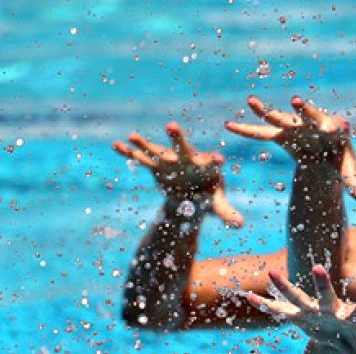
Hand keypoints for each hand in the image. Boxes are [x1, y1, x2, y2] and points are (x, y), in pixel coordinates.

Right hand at [113, 123, 244, 227]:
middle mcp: (188, 159)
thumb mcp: (216, 205)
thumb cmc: (207, 196)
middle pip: (183, 147)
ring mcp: (170, 161)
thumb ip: (226, 212)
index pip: (212, 162)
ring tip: (133, 136)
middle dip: (177, 138)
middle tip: (171, 126)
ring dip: (145, 144)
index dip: (214, 161)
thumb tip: (239, 225)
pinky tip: (116, 145)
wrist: (190, 194)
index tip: (218, 158)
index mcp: (207, 166)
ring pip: (157, 150)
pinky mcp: (156, 166)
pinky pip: (141, 159)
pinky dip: (129, 153)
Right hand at [225, 96, 355, 204]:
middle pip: (307, 116)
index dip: (336, 127)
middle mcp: (313, 123)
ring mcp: (295, 126)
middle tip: (296, 102)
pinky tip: (229, 125)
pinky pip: (261, 132)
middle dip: (302, 111)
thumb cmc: (338, 158)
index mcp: (333, 131)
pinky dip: (246, 130)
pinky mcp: (281, 133)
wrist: (323, 149)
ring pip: (279, 118)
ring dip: (265, 112)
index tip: (340, 127)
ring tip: (250, 101)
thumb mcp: (347, 172)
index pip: (335, 127)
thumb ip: (355, 185)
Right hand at [237, 265, 355, 353]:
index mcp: (348, 319)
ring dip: (284, 286)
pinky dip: (265, 305)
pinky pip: (279, 309)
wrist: (337, 330)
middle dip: (321, 284)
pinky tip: (249, 296)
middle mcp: (329, 309)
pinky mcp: (297, 314)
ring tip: (270, 273)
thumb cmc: (355, 341)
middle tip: (318, 269)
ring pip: (298, 296)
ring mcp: (312, 310)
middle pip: (325, 295)